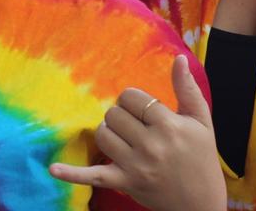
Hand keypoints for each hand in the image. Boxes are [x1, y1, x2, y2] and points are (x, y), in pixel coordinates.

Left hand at [49, 55, 225, 210]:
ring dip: (109, 133)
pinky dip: (72, 173)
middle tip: (136, 127)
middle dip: (122, 116)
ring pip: (103, 134)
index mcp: (169, 124)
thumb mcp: (201, 121)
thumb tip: (177, 58)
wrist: (201, 203)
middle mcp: (151, 144)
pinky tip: (53, 168)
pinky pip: (93, 175)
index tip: (143, 111)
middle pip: (114, 114)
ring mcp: (136, 165)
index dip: (133, 100)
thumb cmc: (202, 158)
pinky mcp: (124, 183)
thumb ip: (187, 88)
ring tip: (124, 140)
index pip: (131, 97)